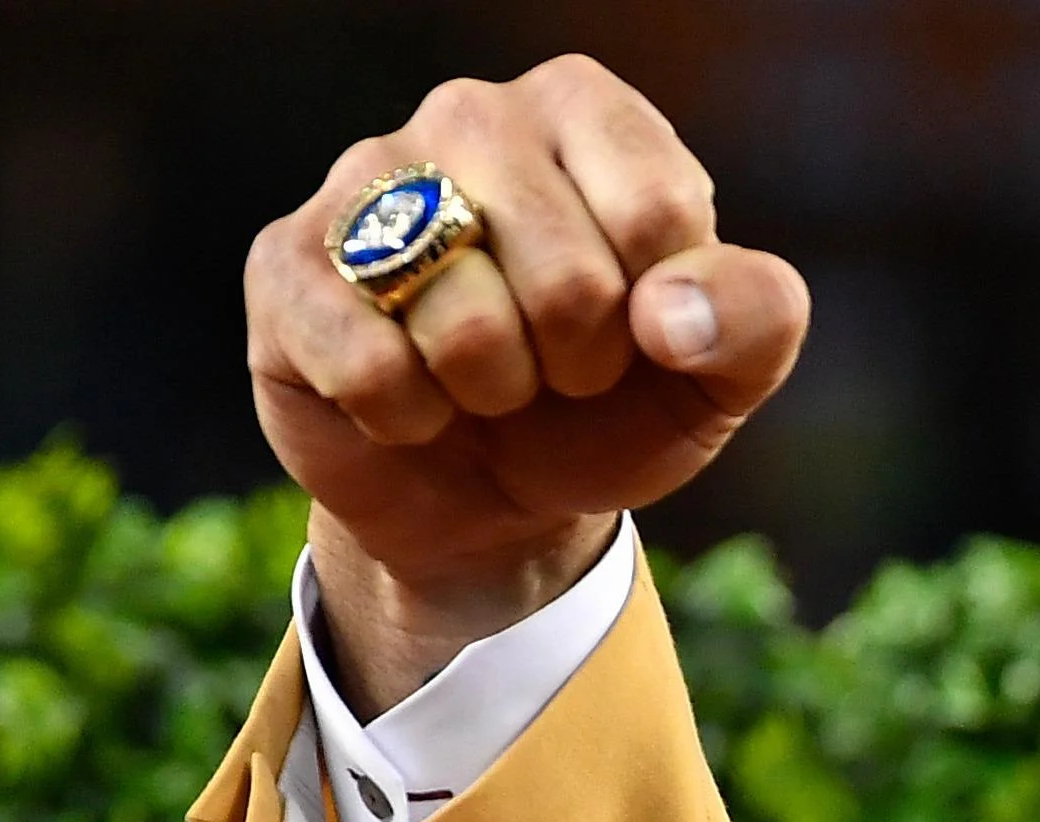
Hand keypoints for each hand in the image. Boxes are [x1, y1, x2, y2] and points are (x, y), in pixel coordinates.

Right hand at [244, 57, 807, 706]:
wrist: (493, 493)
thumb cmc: (611, 405)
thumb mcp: (717, 373)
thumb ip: (753, 318)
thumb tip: (673, 315)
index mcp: (584, 110)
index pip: (658, 214)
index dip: (663, 318)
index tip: (640, 328)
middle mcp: (471, 116)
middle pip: (570, 280)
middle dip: (580, 365)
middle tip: (557, 367)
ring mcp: (366, 182)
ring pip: (465, 326)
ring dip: (494, 393)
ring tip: (485, 377)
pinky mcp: (287, 263)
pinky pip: (367, 366)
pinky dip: (410, 418)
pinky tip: (409, 396)